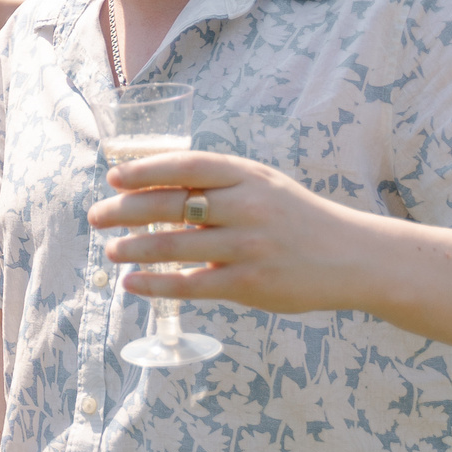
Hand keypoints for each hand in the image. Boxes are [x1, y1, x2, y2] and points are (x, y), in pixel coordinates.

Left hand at [89, 150, 374, 314]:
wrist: (354, 258)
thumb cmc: (296, 218)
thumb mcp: (263, 185)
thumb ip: (218, 182)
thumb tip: (151, 185)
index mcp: (247, 176)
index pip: (185, 167)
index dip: (143, 171)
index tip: (113, 178)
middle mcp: (246, 207)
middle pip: (170, 205)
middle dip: (124, 211)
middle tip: (96, 217)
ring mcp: (248, 246)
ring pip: (173, 246)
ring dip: (132, 248)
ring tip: (111, 251)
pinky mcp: (249, 284)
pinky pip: (190, 285)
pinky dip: (155, 285)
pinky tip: (133, 284)